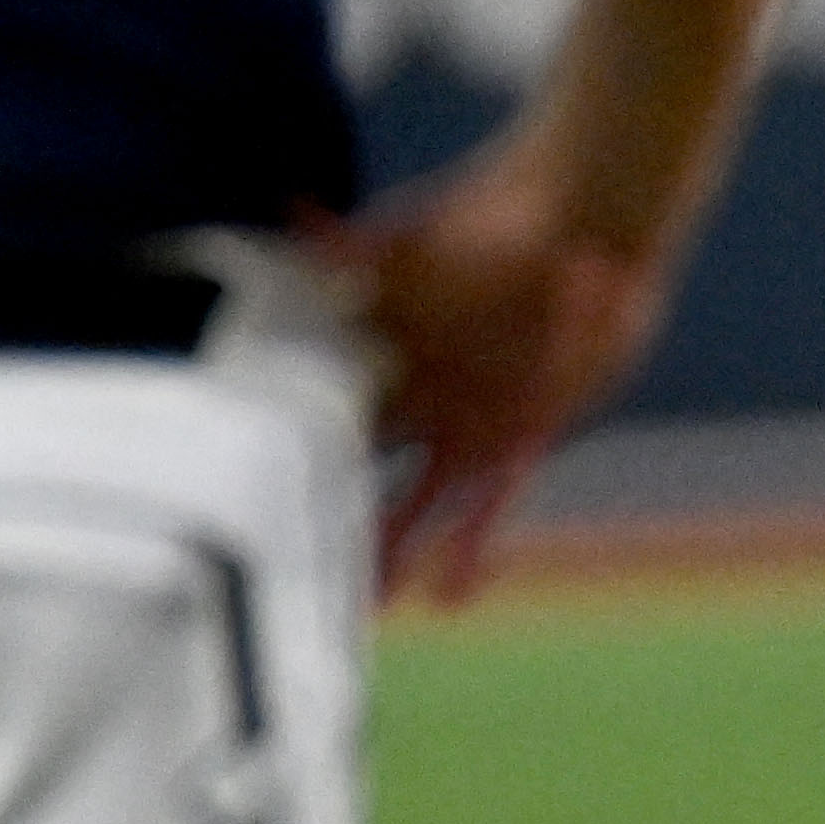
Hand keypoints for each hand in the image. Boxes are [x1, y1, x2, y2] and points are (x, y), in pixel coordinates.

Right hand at [311, 143, 665, 604]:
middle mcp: (417, 399)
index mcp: (379, 353)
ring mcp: (467, 425)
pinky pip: (494, 504)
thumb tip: (291, 217)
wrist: (580, 220)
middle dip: (328, 520)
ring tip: (368, 608)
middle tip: (286, 575)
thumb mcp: (409, 234)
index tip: (244, 501)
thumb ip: (349, 244)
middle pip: (361, 471)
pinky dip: (474, 546)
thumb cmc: (489, 214)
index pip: (323, 415)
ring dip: (396, 552)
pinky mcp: (520, 437)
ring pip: (421, 503)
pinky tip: (453, 596)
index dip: (287, 456)